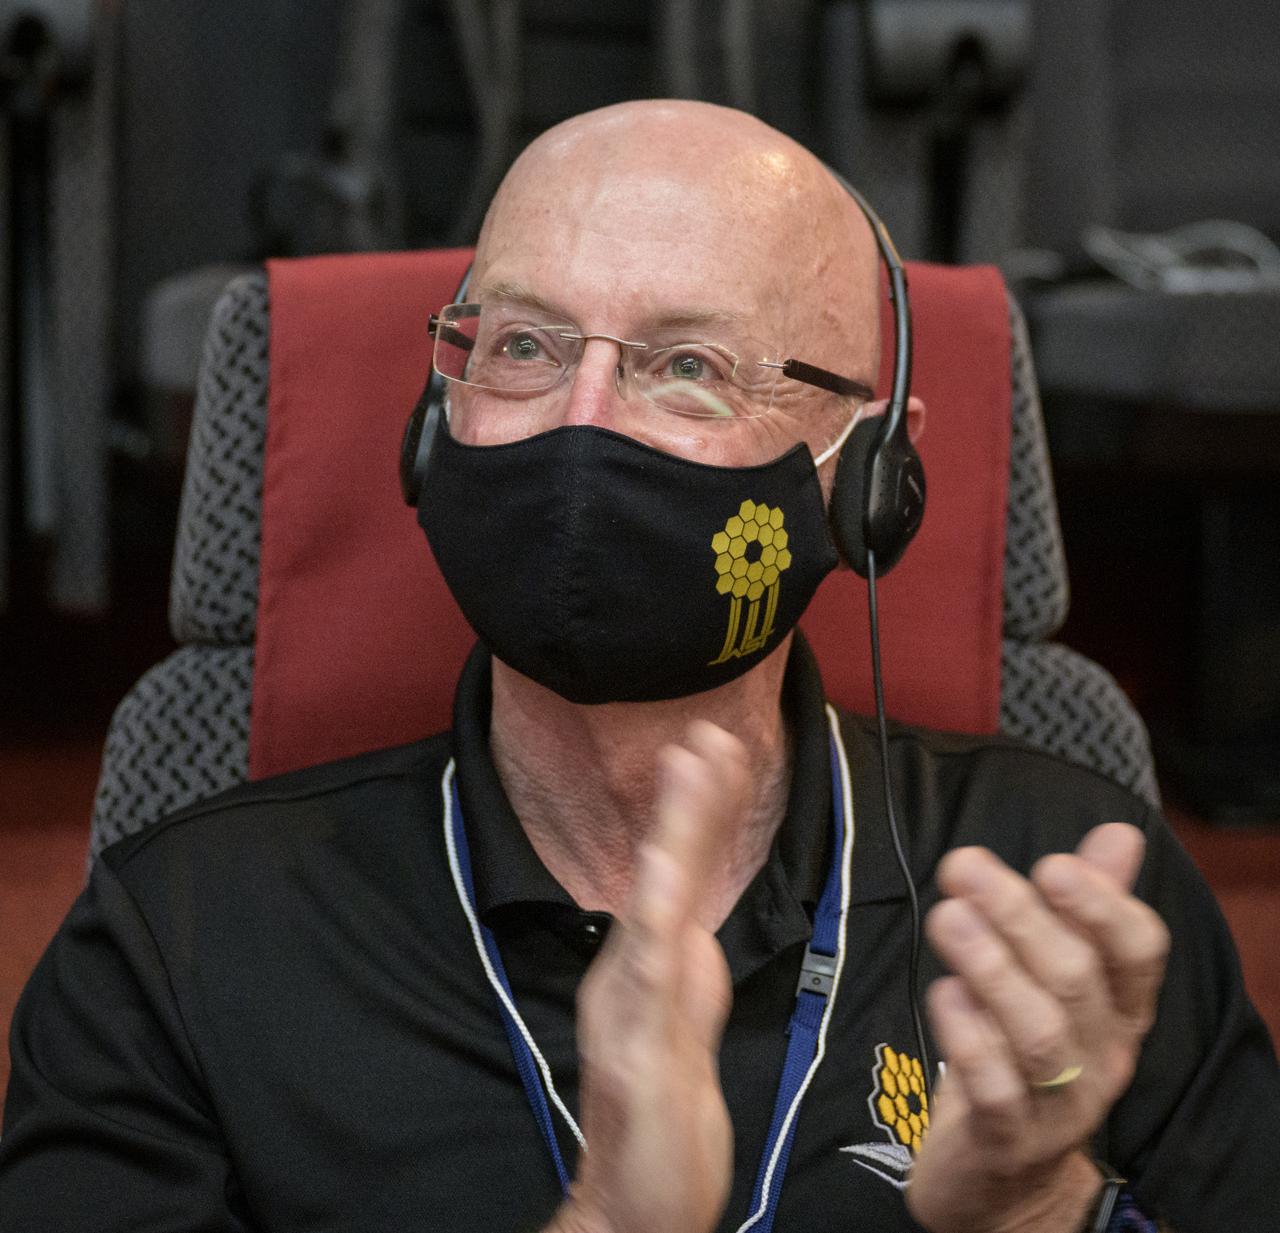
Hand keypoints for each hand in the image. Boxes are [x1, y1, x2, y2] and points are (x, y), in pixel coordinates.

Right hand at [550, 722, 745, 1232]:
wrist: (638, 1202)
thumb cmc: (665, 1111)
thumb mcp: (687, 1017)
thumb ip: (689, 963)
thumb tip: (695, 918)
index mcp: (650, 961)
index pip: (678, 870)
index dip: (696, 810)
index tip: (716, 750)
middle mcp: (633, 971)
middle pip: (665, 871)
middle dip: (689, 800)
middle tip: (709, 732)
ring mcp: (632, 1006)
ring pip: (653, 905)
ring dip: (672, 836)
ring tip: (688, 771)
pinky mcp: (638, 1049)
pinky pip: (647, 978)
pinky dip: (652, 920)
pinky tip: (660, 876)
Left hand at [908, 823, 1169, 1232]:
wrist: (1005, 1177)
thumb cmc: (1027, 1054)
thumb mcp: (1062, 978)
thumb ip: (1089, 906)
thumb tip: (1120, 833)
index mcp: (1118, 1008)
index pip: (1140, 952)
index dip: (1103, 905)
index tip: (1051, 863)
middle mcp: (1098, 1053)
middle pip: (1076, 979)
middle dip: (1020, 916)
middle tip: (963, 866)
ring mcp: (1057, 1103)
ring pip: (1038, 1031)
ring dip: (990, 967)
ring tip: (948, 917)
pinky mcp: (1006, 1137)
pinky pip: (993, 1086)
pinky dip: (966, 1034)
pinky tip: (942, 994)